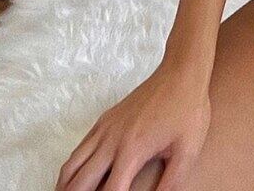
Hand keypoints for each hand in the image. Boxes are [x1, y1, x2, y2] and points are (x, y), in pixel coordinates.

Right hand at [55, 60, 210, 190]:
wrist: (181, 73)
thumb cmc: (188, 109)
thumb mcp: (188, 149)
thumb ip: (172, 181)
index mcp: (132, 151)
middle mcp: (112, 140)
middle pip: (80, 182)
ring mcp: (105, 128)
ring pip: (72, 165)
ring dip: (66, 186)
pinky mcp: (105, 119)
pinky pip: (79, 148)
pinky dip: (71, 167)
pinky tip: (76, 177)